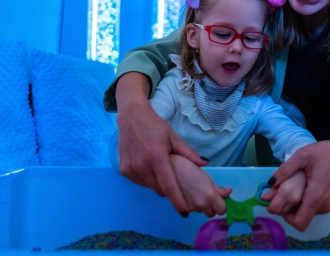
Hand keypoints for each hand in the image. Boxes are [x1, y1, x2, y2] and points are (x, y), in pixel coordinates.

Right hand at [116, 73, 207, 214]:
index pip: (169, 186)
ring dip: (158, 184)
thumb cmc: (155, 126)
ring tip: (162, 170)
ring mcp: (131, 169)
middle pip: (160, 189)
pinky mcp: (124, 170)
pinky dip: (147, 180)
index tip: (185, 212)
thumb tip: (205, 164)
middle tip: (176, 180)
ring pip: (150, 187)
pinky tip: (150, 167)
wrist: (131, 117)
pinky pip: (140, 182)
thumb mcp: (174, 138)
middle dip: (170, 189)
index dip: (178, 201)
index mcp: (157, 157)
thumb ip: (189, 153)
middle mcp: (142, 165)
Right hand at [170, 154, 231, 216]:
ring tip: (194, 191)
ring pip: (200, 212)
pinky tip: (186, 194)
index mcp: (210, 196)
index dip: (220, 205)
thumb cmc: (189, 166)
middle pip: (211, 214)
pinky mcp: (180, 208)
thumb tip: (228, 192)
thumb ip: (218, 188)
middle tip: (205, 194)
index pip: (222, 210)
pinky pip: (191, 210)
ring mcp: (190, 208)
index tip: (217, 199)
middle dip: (210, 206)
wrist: (169, 166)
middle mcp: (201, 205)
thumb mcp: (206, 177)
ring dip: (200, 205)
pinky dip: (190, 205)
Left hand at [265, 136, 329, 230]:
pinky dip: (304, 200)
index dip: (284, 216)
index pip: (298, 223)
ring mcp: (328, 206)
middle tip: (281, 189)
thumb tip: (269, 185)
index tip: (277, 201)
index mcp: (316, 197)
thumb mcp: (302, 156)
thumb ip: (284, 171)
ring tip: (294, 184)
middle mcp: (323, 207)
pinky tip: (304, 184)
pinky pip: (313, 207)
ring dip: (296, 203)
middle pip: (300, 218)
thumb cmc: (329, 153)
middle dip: (287, 208)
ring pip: (306, 213)